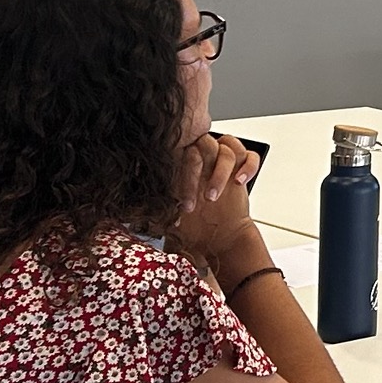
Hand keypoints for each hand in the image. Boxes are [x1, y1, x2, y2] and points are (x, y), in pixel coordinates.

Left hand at [165, 132, 261, 269]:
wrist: (221, 238)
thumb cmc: (196, 229)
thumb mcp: (170, 222)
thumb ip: (154, 216)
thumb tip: (131, 217)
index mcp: (183, 167)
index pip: (179, 154)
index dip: (179, 174)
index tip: (179, 200)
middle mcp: (204, 160)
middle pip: (202, 144)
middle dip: (195, 174)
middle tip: (194, 202)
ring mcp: (223, 163)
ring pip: (227, 147)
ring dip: (220, 172)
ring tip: (214, 196)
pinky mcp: (242, 169)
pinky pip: (249, 156)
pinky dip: (247, 166)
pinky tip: (239, 181)